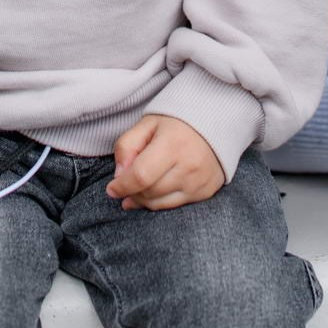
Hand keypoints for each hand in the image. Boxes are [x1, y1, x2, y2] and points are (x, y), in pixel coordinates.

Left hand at [107, 114, 223, 210]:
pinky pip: (175, 206)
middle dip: (131, 192)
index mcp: (172, 144)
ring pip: (160, 204)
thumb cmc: (177, 121)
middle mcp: (188, 166)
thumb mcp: (148, 123)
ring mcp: (199, 182)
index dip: (122, 186)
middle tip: (125, 184)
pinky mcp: (206, 192)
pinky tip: (155, 192)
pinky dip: (160, 201)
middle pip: (149, 192)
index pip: (140, 176)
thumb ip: (127, 145)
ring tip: (137, 190)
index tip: (111, 189)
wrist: (215, 122)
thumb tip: (119, 176)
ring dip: (143, 200)